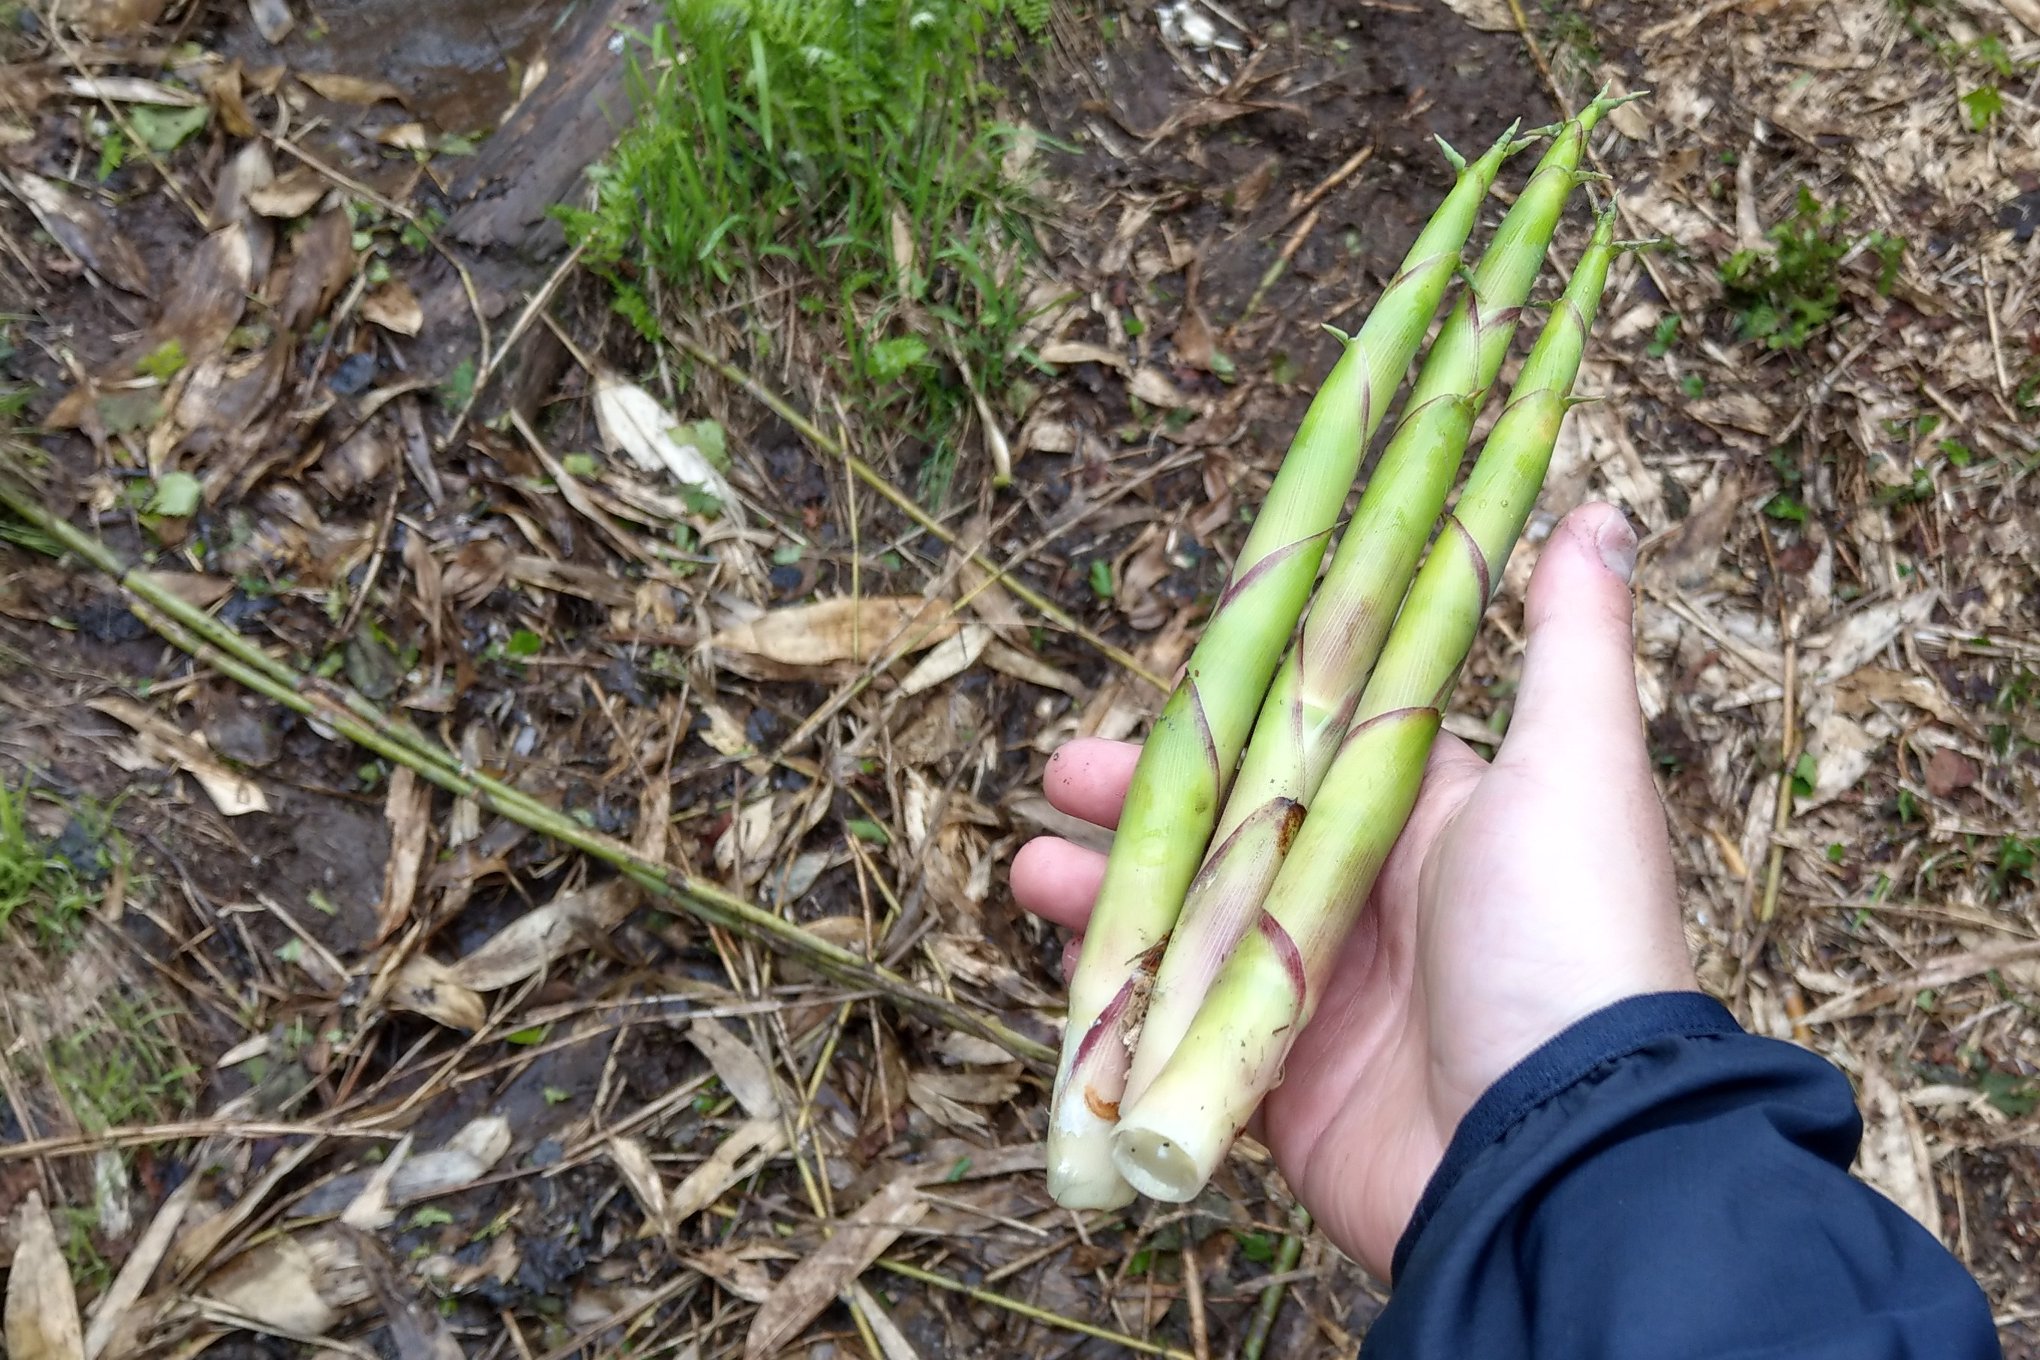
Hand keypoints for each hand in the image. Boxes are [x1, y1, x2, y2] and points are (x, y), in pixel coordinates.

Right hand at [1011, 502, 1699, 1277]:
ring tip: (1030, 870)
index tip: (1149, 696)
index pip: (1302, 744)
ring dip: (1107, 896)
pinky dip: (1122, 1007)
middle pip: (1228, 834)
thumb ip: (1570, 643)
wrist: (1562, 1146)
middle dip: (1139, 807)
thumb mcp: (1574, 768)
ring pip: (1190, 928)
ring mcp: (1321, 997)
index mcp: (1426, 820)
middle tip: (1059, 780)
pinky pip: (1182, 1034)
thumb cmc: (1571, 936)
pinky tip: (1068, 973)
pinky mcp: (1282, 1084)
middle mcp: (1370, 902)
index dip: (1222, 719)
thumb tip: (1594, 511)